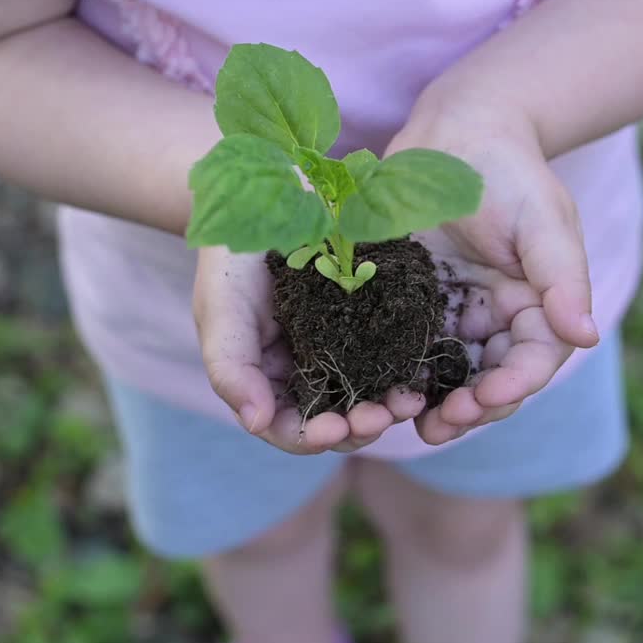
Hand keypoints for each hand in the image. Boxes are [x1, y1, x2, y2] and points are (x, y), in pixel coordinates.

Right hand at [193, 246, 425, 453]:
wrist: (261, 205)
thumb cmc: (229, 263)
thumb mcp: (221, 311)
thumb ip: (232, 367)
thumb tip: (257, 424)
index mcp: (268, 384)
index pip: (291, 428)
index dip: (313, 437)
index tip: (335, 429)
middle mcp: (308, 376)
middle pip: (338, 420)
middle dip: (360, 426)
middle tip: (384, 415)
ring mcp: (341, 352)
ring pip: (369, 395)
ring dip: (389, 406)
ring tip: (408, 399)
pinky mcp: (370, 324)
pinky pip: (391, 355)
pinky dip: (404, 368)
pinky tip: (420, 368)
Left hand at [388, 96, 599, 444]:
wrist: (455, 131)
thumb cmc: (509, 170)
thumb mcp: (543, 219)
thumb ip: (562, 278)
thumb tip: (587, 336)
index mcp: (536, 306)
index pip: (532, 361)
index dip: (513, 385)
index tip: (487, 398)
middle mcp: (494, 320)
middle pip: (488, 381)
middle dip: (471, 410)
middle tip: (441, 425)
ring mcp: (449, 315)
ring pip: (445, 377)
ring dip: (432, 406)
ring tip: (409, 423)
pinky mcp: (408, 306)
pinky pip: (403, 351)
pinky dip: (395, 376)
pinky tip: (375, 392)